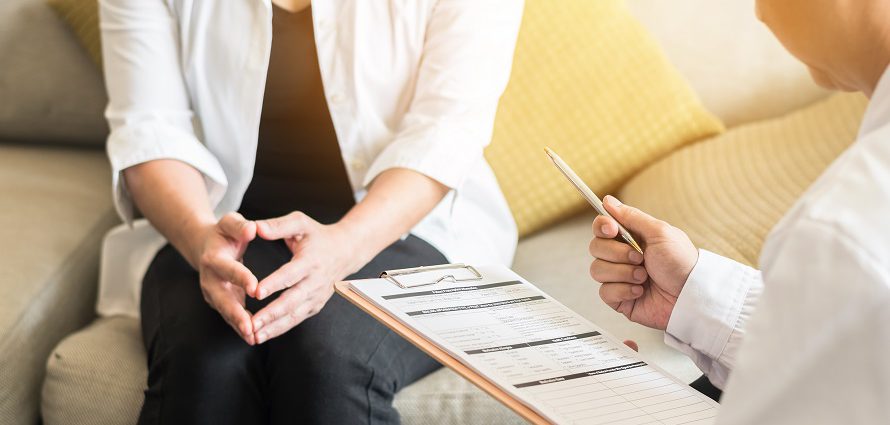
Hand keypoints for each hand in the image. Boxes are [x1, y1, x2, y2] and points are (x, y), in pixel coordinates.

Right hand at [195, 212, 258, 344]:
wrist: (207, 246)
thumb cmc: (224, 233)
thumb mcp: (230, 222)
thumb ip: (240, 225)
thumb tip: (252, 228)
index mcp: (214, 258)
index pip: (229, 269)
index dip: (241, 278)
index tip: (255, 288)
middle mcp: (210, 278)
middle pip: (221, 298)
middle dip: (235, 313)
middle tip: (249, 326)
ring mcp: (212, 293)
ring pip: (225, 311)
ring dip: (238, 325)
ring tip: (253, 337)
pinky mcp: (219, 302)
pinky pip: (229, 316)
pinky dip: (240, 327)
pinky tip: (254, 337)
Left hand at [251, 212, 359, 343]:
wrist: (345, 251)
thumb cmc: (317, 235)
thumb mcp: (300, 223)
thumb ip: (277, 225)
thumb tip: (255, 228)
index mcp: (310, 260)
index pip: (291, 274)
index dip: (274, 284)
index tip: (256, 292)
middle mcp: (315, 281)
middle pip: (292, 301)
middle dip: (271, 314)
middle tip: (251, 323)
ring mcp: (316, 296)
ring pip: (294, 315)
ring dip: (273, 327)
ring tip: (253, 336)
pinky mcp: (315, 306)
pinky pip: (296, 320)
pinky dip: (279, 329)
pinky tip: (262, 335)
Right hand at [588, 196, 697, 329]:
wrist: (691, 295)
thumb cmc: (681, 263)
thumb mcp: (659, 232)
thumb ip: (631, 216)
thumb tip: (608, 200)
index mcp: (631, 238)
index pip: (602, 227)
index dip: (602, 226)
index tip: (612, 229)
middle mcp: (622, 256)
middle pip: (595, 247)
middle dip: (617, 253)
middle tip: (640, 258)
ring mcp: (619, 278)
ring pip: (597, 270)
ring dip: (622, 273)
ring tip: (643, 276)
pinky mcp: (619, 298)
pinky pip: (604, 292)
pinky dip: (623, 290)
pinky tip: (640, 291)